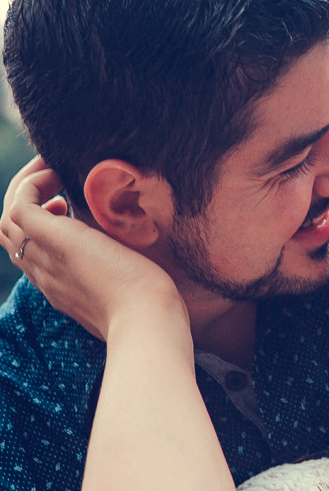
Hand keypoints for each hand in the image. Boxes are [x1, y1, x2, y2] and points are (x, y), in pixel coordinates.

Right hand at [0, 159, 184, 340]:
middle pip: (9, 233)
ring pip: (7, 219)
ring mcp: (45, 258)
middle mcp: (45, 275)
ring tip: (51, 170)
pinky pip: (20, 205)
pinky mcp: (55, 241)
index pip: (30, 252)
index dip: (39, 225)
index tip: (64, 206)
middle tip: (49, 178)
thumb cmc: (152, 307)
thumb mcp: (130, 288)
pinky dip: (33, 184)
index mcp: (61, 286)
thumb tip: (145, 256)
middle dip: (24, 201)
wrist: (148, 321)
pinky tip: (59, 175)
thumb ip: (125, 274)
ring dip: (23, 188)